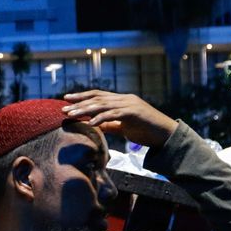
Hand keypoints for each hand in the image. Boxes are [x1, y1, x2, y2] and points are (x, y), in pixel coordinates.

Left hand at [61, 90, 176, 146]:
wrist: (167, 136)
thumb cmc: (147, 132)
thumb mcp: (124, 128)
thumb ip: (111, 125)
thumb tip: (96, 125)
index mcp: (122, 100)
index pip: (98, 95)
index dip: (82, 96)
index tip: (66, 99)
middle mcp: (125, 99)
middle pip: (97, 98)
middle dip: (79, 103)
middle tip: (63, 108)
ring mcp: (130, 104)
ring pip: (103, 104)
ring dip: (85, 109)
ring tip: (72, 115)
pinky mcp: (134, 113)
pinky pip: (114, 114)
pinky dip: (100, 118)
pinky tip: (90, 123)